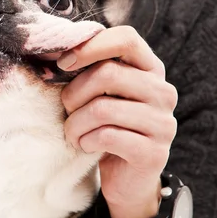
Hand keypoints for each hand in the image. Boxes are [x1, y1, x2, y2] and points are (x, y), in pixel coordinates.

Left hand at [59, 26, 177, 217]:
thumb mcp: (101, 93)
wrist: (126, 179)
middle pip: (107, 74)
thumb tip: (53, 50)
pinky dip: (86, 141)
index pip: (126, 39)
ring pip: (102, 109)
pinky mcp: (153, 153)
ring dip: (75, 123)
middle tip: (66, 110)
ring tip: (73, 133)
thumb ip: (89, 68)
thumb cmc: (107, 126)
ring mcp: (163, 123)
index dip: (90, 47)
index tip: (63, 63)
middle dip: (74, 94)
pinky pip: (106, 136)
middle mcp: (163, 92)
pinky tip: (86, 146)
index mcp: (151, 69)